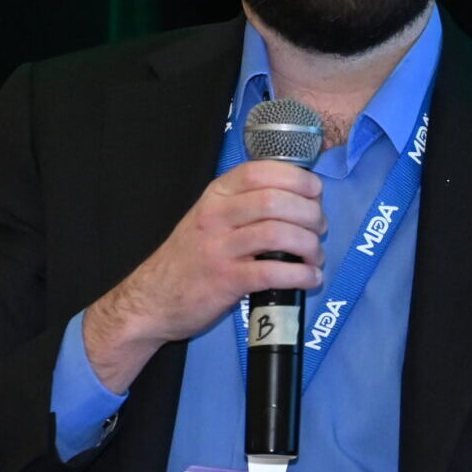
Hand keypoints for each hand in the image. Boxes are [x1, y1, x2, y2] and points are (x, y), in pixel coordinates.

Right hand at [83, 160, 324, 390]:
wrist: (151, 299)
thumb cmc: (190, 257)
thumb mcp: (211, 218)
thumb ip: (247, 205)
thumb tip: (301, 199)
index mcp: (216, 195)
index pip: (261, 171)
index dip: (297, 178)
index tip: (315, 193)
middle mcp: (216, 216)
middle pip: (276, 201)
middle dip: (310, 214)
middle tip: (319, 229)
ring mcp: (219, 249)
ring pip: (277, 233)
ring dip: (309, 244)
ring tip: (315, 256)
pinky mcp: (226, 281)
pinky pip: (273, 272)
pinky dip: (301, 274)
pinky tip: (310, 278)